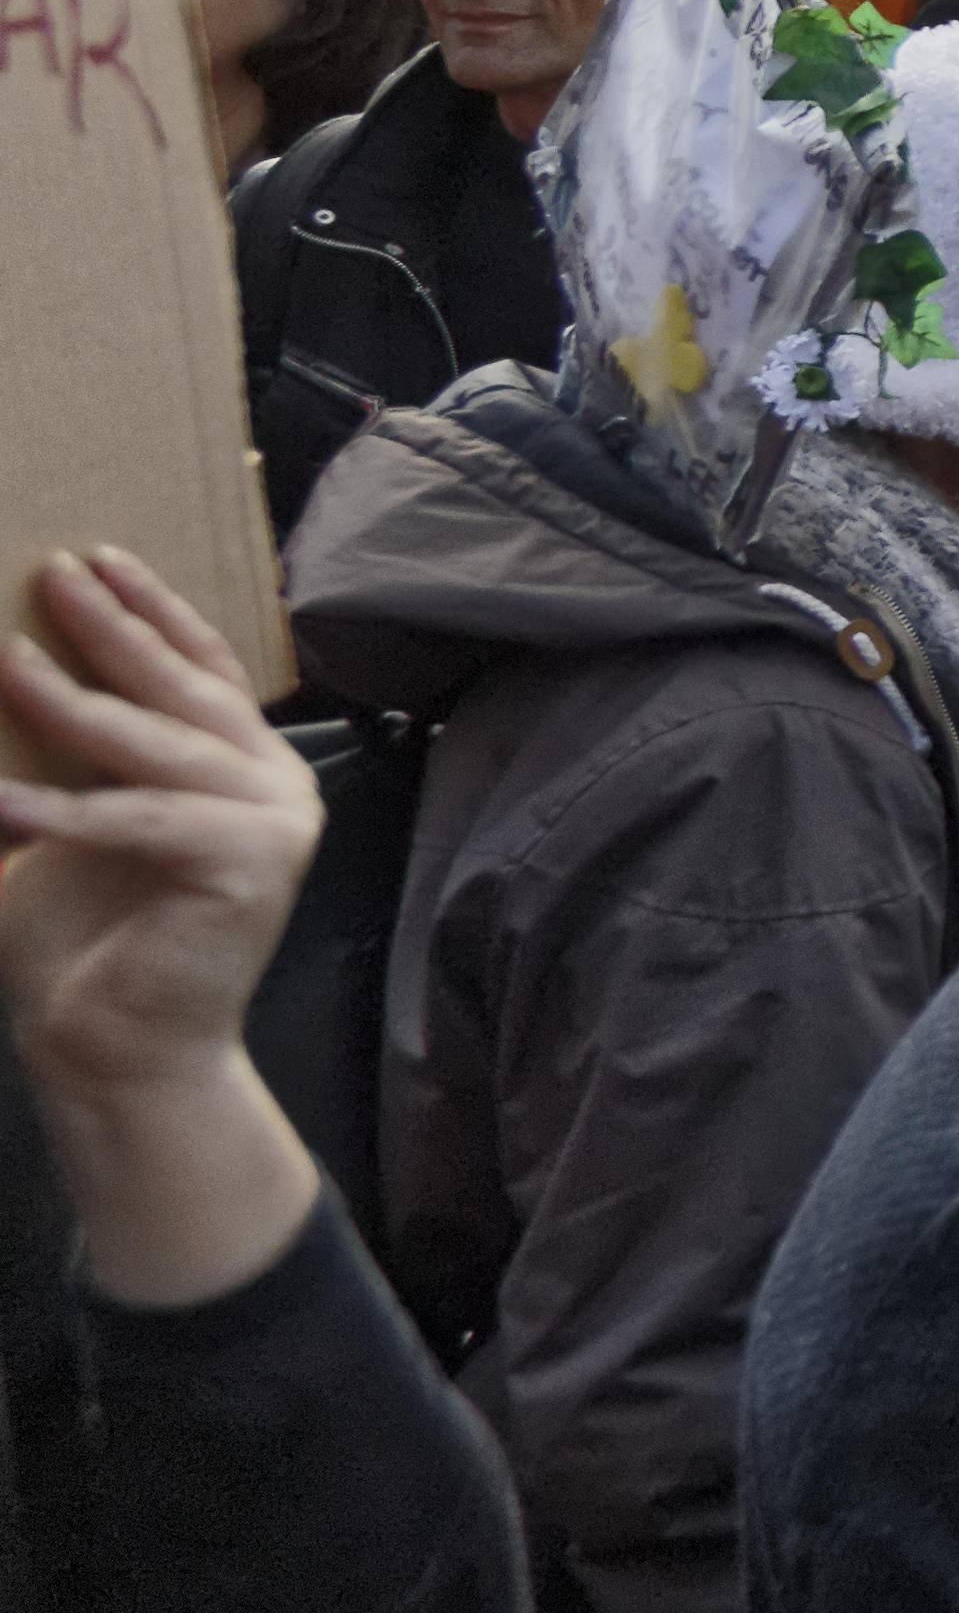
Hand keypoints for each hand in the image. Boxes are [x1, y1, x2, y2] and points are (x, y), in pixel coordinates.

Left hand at [0, 548, 326, 1306]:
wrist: (115, 1054)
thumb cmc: (81, 943)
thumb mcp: (61, 820)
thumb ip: (56, 755)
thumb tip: (0, 671)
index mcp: (246, 768)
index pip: (203, 669)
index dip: (151, 610)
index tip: (97, 557)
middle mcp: (277, 784)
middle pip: (185, 688)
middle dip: (114, 628)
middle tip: (55, 574)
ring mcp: (276, 823)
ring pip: (158, 745)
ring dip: (69, 702)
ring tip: (5, 661)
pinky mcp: (254, 867)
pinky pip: (141, 821)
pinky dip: (62, 811)